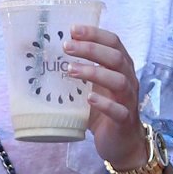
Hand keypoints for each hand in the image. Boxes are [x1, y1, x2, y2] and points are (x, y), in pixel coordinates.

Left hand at [64, 25, 145, 169]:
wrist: (121, 144)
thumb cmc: (103, 111)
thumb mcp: (90, 88)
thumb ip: (77, 73)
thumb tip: (44, 58)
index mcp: (120, 68)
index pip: (113, 43)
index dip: (95, 34)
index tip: (73, 29)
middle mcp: (128, 80)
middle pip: (116, 58)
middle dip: (91, 49)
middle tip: (66, 47)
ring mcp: (128, 100)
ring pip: (119, 81)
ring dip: (94, 72)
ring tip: (71, 70)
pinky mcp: (125, 120)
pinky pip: (118, 110)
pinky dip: (104, 103)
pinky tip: (89, 98)